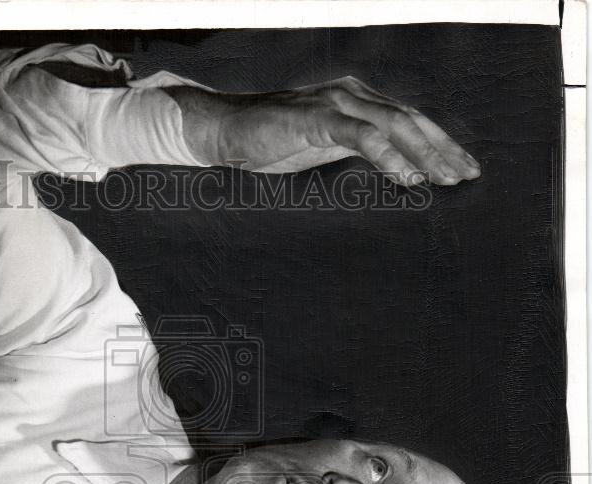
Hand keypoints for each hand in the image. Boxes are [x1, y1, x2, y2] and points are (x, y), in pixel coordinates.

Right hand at [193, 76, 481, 184]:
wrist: (225, 132)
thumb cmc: (270, 145)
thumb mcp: (322, 148)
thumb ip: (353, 151)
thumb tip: (387, 174)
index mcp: (357, 101)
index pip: (409, 120)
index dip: (440, 143)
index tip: (463, 168)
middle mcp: (353, 95)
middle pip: (411, 119)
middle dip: (442, 148)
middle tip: (466, 176)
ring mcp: (336, 103)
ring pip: (394, 125)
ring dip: (424, 153)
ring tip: (443, 180)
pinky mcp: (317, 119)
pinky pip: (362, 136)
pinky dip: (389, 157)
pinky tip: (408, 178)